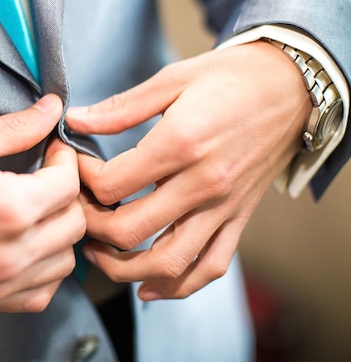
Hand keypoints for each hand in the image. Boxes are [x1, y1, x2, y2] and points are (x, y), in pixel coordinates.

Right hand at [0, 94, 84, 312]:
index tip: (53, 149)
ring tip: (39, 211)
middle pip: (74, 223)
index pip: (68, 183)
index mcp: (8, 208)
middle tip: (48, 175)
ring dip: (61, 232)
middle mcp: (12, 252)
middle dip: (68, 193)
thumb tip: (51, 109)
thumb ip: (14, 128)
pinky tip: (29, 248)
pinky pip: (41, 293)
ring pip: (65, 261)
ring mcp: (0, 283)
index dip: (66, 159)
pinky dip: (45, 271)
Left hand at [66, 41, 310, 299]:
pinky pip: (210, 266)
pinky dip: (178, 286)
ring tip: (98, 255)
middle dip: (90, 226)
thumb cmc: (230, 79)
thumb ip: (121, 107)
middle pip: (130, 229)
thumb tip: (75, 120)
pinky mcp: (238, 218)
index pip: (112, 184)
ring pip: (168, 262)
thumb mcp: (172, 79)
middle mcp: (203, 184)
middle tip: (75, 211)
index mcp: (181, 144)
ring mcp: (223, 207)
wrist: (292, 87)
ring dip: (124, 268)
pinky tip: (149, 287)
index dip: (81, 179)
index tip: (75, 166)